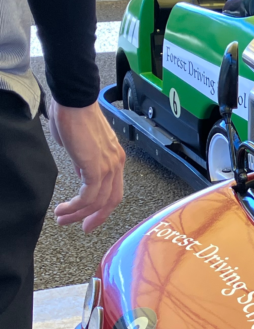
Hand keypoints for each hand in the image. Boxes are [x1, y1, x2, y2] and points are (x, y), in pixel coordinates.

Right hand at [48, 101, 125, 231]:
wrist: (74, 100)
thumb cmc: (74, 116)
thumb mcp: (81, 145)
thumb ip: (83, 162)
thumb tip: (80, 173)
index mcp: (115, 159)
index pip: (114, 190)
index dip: (103, 208)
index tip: (90, 219)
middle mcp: (116, 164)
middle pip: (111, 200)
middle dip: (95, 218)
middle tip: (80, 228)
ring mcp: (109, 166)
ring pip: (98, 201)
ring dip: (79, 214)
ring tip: (62, 218)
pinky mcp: (96, 167)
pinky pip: (89, 195)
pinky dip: (76, 206)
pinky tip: (64, 208)